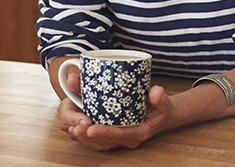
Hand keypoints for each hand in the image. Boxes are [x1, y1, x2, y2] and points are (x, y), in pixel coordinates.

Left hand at [60, 80, 176, 150]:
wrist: (162, 117)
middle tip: (75, 127)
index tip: (90, 128)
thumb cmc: (161, 111)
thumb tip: (156, 91)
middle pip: (103, 141)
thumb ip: (160, 97)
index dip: (104, 132)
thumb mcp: (163, 103)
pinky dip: (84, 134)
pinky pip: (96, 139)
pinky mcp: (111, 133)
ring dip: (83, 137)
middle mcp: (126, 138)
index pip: (119, 134)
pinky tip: (74, 126)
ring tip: (71, 127)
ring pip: (96, 142)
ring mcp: (118, 138)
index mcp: (138, 132)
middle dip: (87, 136)